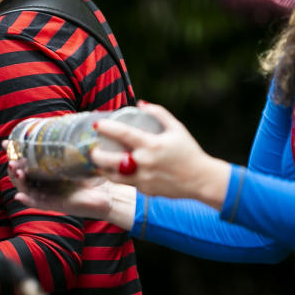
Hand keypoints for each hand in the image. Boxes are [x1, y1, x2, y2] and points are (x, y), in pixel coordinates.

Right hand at [4, 146, 135, 229]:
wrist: (109, 194)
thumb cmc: (95, 175)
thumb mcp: (79, 155)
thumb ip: (70, 142)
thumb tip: (67, 119)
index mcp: (47, 171)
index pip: (26, 160)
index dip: (14, 152)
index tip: (5, 143)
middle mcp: (45, 183)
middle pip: (22, 174)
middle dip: (13, 165)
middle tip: (11, 157)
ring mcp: (49, 194)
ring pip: (26, 188)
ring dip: (18, 180)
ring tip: (16, 171)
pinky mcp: (55, 206)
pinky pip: (37, 203)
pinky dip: (27, 200)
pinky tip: (19, 196)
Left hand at [91, 101, 231, 206]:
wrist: (201, 180)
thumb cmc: (189, 152)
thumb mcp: (177, 128)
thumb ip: (159, 113)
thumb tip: (140, 103)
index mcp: (151, 145)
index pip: (123, 134)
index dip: (107, 127)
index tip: (96, 124)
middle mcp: (144, 163)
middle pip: (110, 160)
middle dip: (96, 155)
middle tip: (93, 149)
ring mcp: (143, 179)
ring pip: (114, 176)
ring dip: (104, 169)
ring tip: (99, 162)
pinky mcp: (145, 191)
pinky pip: (127, 183)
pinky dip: (120, 177)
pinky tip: (115, 172)